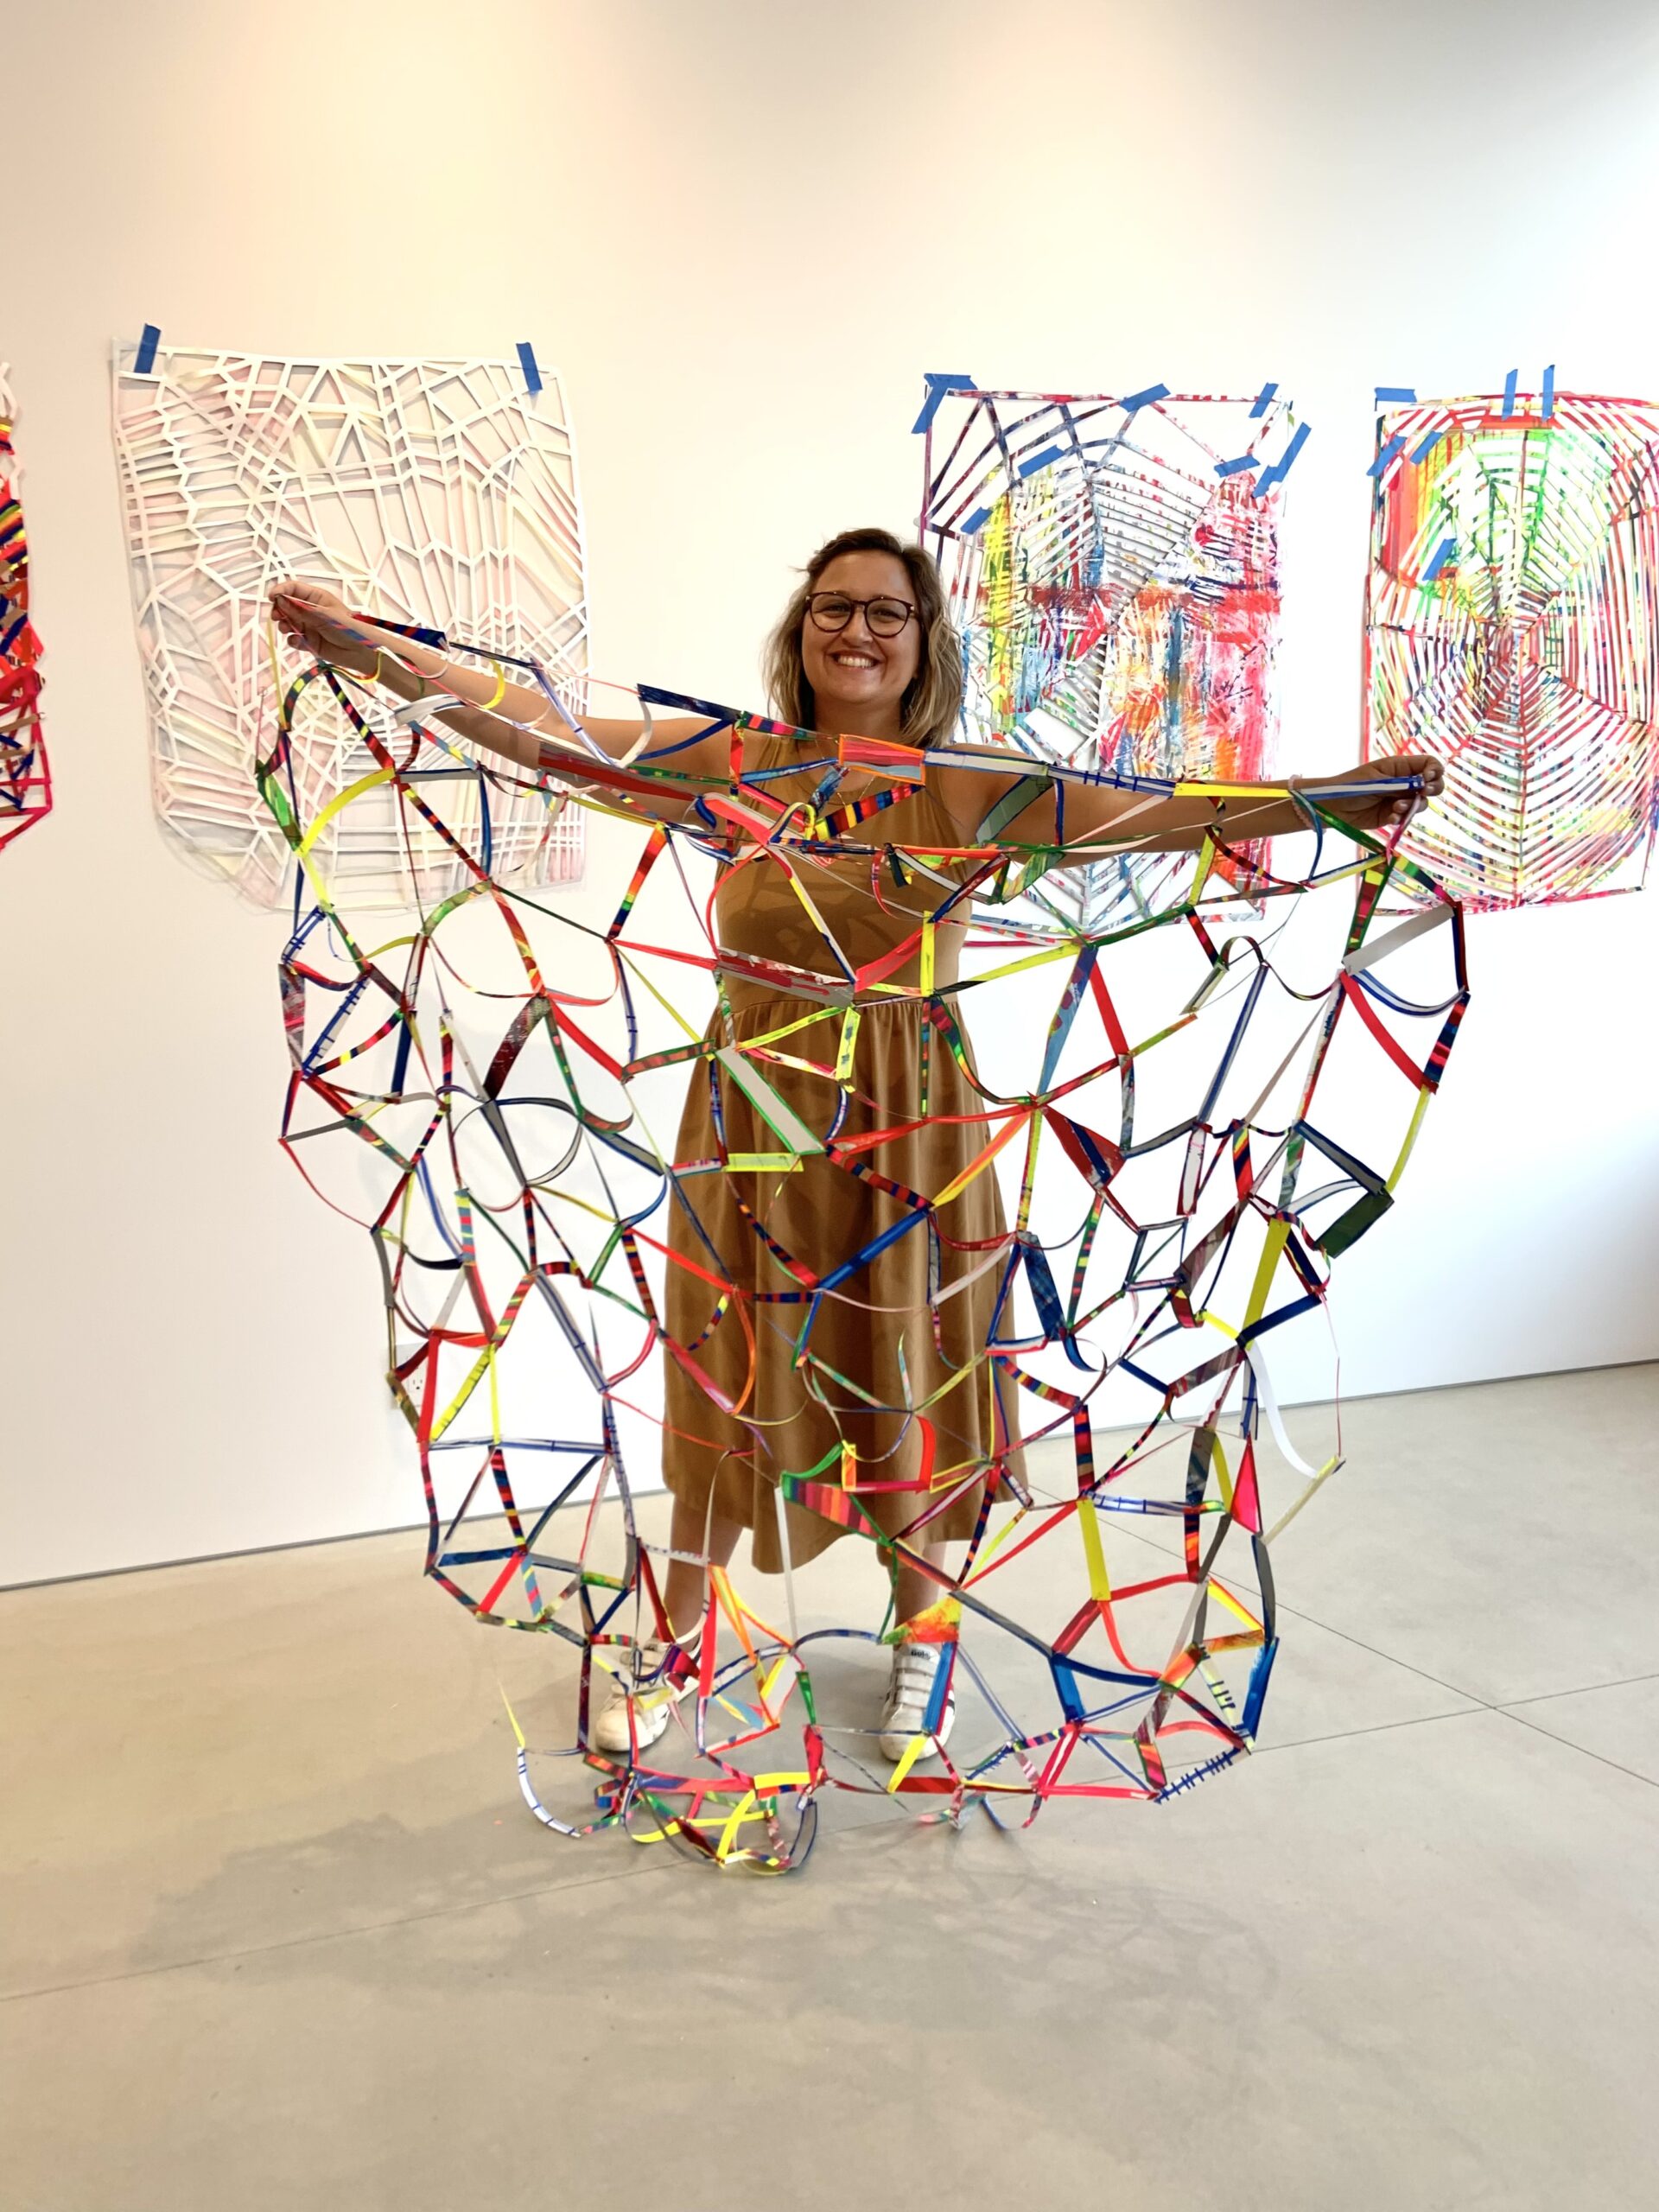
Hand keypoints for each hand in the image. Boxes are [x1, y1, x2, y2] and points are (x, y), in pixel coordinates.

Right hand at [268, 580, 381, 675]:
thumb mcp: (325, 615)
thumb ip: (302, 610)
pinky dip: (292, 640)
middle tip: (276, 617)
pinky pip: (294, 639)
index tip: (271, 597)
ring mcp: (309, 626)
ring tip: (286, 629)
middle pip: (286, 605)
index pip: (294, 589)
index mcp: (317, 598)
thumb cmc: (348, 628)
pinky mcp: (309, 641)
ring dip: (284, 625)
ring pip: (288, 622)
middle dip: (279, 610)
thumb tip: (281, 601)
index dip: (281, 590)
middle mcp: (310, 610)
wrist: (360, 652)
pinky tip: (297, 642)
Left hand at [1295, 752, 1443, 833]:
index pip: (1429, 764)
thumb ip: (1401, 781)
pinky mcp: (1393, 815)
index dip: (1434, 770)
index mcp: (1401, 767)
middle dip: (1433, 788)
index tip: (1427, 778)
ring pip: (1421, 803)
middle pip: (1433, 784)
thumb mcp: (1377, 779)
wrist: (1334, 806)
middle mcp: (1404, 782)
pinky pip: (1407, 817)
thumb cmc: (1352, 785)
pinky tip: (1391, 817)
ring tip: (1396, 808)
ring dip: (1413, 806)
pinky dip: (1402, 818)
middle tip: (1423, 792)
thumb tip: (1423, 783)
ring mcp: (1400, 799)